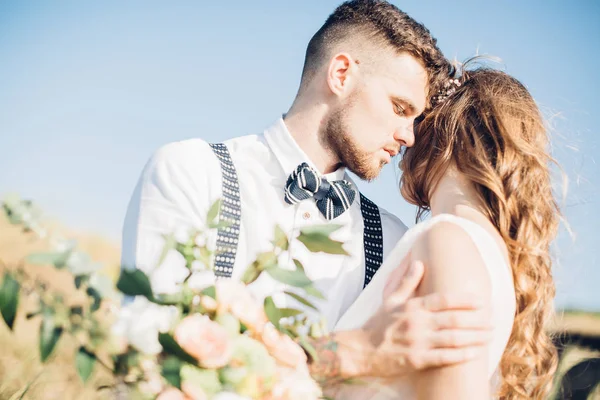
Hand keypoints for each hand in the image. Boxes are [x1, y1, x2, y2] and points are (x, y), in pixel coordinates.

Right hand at [363, 259, 492, 376]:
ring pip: (453, 338)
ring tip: (489, 335)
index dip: (465, 299)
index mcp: (412, 306)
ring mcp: (417, 342)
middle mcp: (416, 322)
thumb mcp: (391, 300)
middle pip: (454, 319)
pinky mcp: (416, 360)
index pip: (443, 299)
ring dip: (475, 337)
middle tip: (493, 320)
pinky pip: (444, 358)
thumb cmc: (377, 324)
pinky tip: (475, 353)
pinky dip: (461, 355)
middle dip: (477, 320)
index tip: (482, 301)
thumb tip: (419, 262)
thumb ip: (407, 282)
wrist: (359, 350)